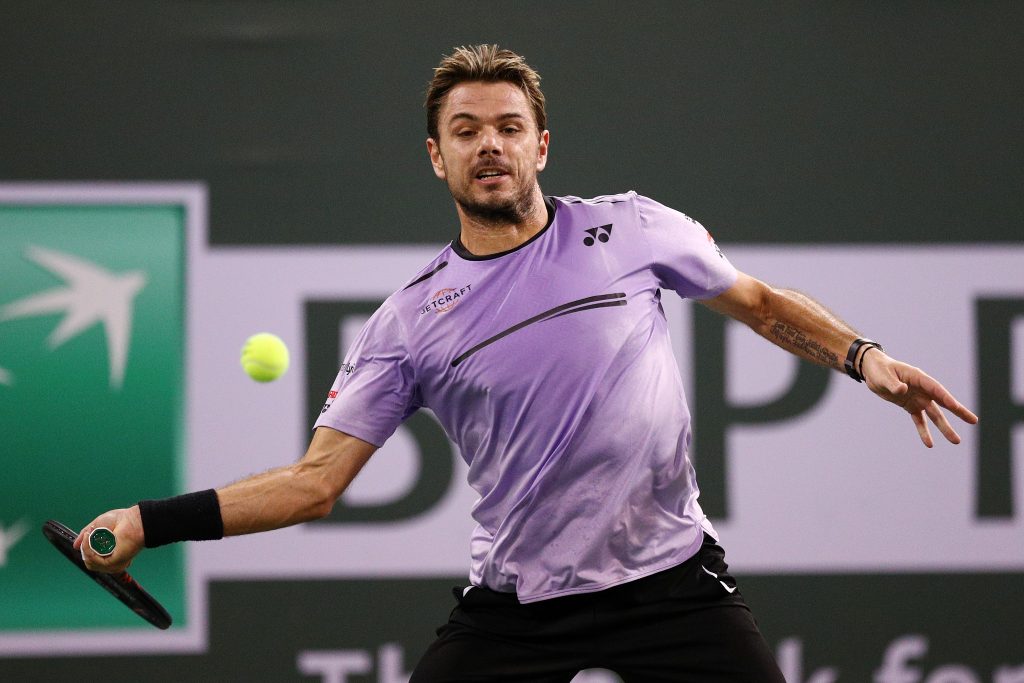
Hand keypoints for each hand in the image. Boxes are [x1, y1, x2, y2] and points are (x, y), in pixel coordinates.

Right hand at [72, 505, 144, 572]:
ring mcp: (113, 564)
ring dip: (86, 547)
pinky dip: (88, 548)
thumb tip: (75, 546)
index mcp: (110, 556)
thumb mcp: (97, 526)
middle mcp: (112, 563)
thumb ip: (85, 537)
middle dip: (86, 548)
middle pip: (89, 563)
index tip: (90, 535)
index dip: (87, 549)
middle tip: (90, 533)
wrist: (134, 520)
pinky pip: (93, 560)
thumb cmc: (120, 521)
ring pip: (89, 562)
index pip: (92, 560)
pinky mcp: (113, 563)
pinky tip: (90, 536)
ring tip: (90, 533)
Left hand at [860, 349, 978, 446]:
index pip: (936, 389)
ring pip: (934, 414)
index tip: (955, 406)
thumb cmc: (879, 369)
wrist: (872, 371)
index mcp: (919, 378)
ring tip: (956, 441)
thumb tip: (902, 390)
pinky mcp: (910, 405)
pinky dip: (924, 431)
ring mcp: (918, 398)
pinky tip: (929, 444)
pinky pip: (919, 420)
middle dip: (958, 411)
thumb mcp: (883, 376)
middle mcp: (922, 389)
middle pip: (943, 402)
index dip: (945, 397)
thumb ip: (893, 384)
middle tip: (974, 421)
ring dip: (944, 427)